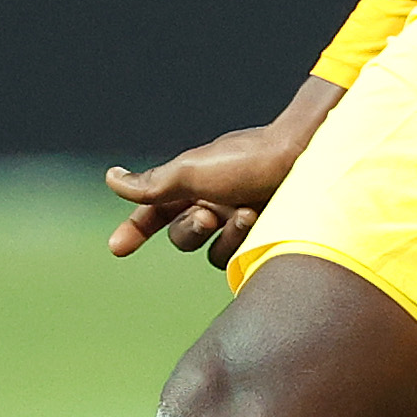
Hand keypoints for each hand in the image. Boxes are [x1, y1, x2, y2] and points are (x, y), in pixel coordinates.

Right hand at [106, 78, 339, 265]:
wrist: (306, 159)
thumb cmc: (247, 160)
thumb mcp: (191, 170)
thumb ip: (151, 183)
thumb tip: (111, 178)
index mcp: (192, 183)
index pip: (153, 212)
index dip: (135, 229)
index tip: (117, 248)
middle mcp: (212, 201)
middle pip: (180, 237)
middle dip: (189, 230)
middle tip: (207, 216)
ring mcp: (236, 221)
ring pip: (208, 252)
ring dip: (223, 236)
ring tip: (246, 212)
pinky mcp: (259, 236)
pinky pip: (236, 257)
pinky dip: (243, 242)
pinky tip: (260, 219)